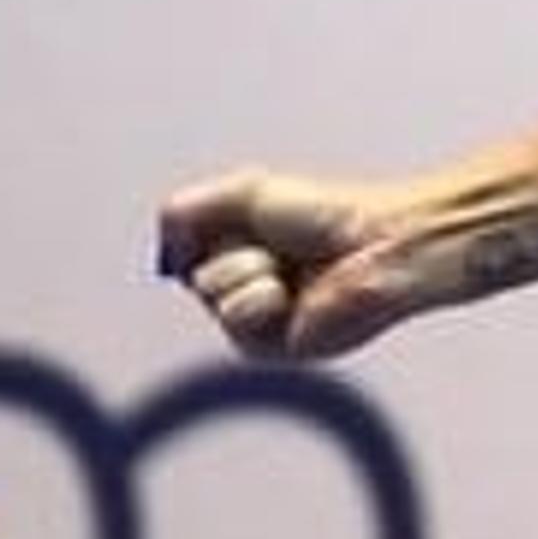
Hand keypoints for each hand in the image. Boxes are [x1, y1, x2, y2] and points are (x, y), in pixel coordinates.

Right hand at [154, 167, 448, 361]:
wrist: (375, 247)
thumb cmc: (329, 214)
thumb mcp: (246, 191)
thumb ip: (185, 210)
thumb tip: (162, 246)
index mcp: (238, 249)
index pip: (181, 246)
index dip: (202, 228)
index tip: (245, 217)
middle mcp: (242, 285)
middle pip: (187, 269)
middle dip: (230, 245)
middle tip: (277, 241)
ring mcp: (254, 319)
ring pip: (207, 292)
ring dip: (247, 268)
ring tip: (289, 267)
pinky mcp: (268, 347)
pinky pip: (232, 320)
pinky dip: (260, 298)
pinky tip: (292, 295)